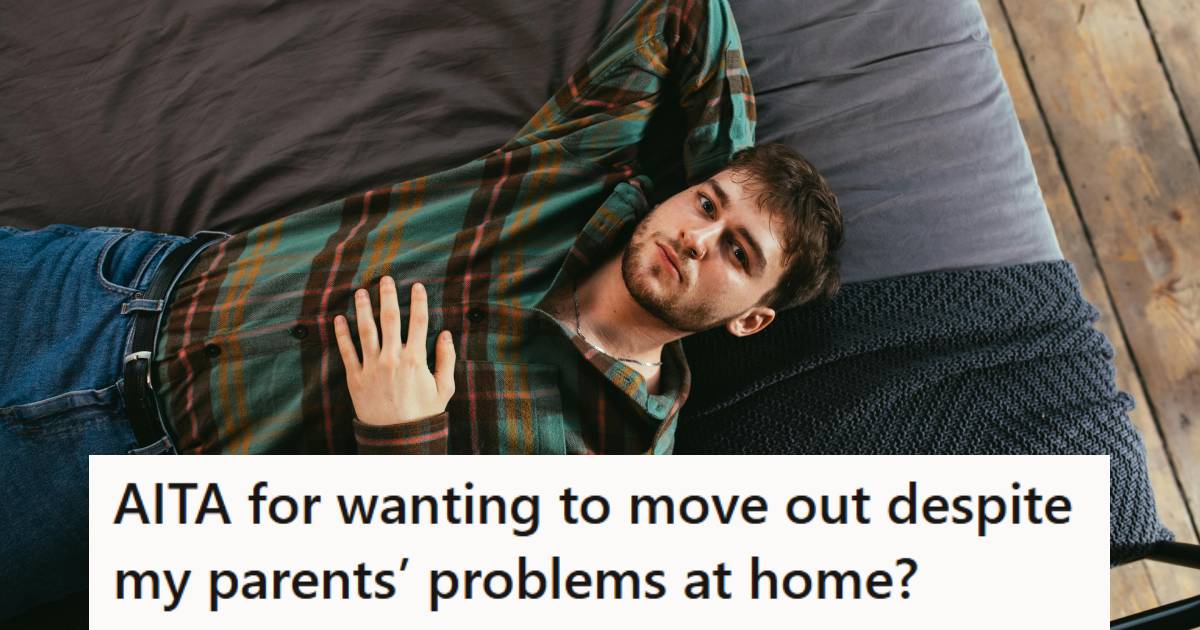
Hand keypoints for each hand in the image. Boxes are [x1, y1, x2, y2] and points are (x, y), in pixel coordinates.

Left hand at [333, 277, 455, 425]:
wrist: (398, 437)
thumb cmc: (423, 413)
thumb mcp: (444, 389)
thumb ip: (446, 359)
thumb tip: (447, 334)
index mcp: (415, 359)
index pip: (418, 322)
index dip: (418, 301)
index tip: (416, 286)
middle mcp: (392, 358)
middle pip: (390, 319)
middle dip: (388, 296)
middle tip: (385, 279)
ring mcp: (372, 367)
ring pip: (365, 331)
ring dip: (363, 309)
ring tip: (361, 292)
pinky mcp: (355, 378)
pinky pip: (347, 352)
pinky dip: (342, 334)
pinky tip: (339, 319)